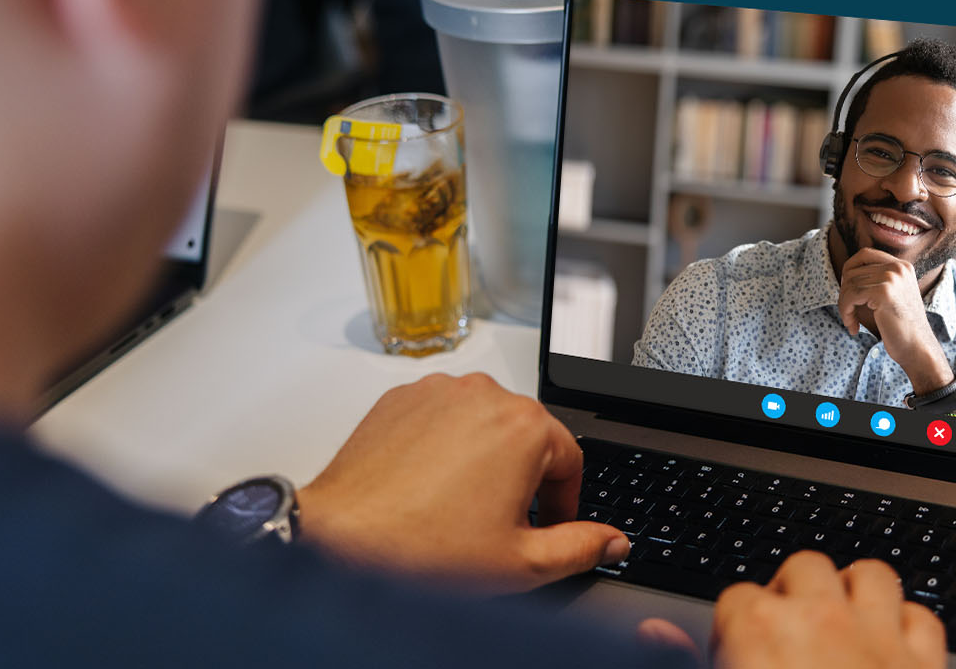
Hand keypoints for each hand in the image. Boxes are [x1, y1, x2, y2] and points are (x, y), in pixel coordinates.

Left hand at [296, 372, 627, 592]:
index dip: (564, 504)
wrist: (342, 539)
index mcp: (526, 427)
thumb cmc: (423, 548)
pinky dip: (444, 447)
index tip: (547, 528)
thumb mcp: (521, 563)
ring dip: (484, 459)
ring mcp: (438, 391)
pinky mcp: (401, 397)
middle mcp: (485, 396)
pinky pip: (441, 417)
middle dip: (523, 480)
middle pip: (527, 437)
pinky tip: (430, 488)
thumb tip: (613, 540)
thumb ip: (580, 547)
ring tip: (460, 508)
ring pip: (483, 424)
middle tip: (501, 525)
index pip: (570, 460)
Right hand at [712, 554, 946, 668]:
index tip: (737, 655)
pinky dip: (907, 627)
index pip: (736, 599)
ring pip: (870, 575)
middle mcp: (820, 620)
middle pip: (803, 568)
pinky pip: (920, 619)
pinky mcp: (921, 665)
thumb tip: (660, 638)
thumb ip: (696, 658)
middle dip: (794, 594)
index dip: (733, 629)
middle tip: (788, 638)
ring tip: (840, 622)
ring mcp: (875, 638)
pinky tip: (891, 647)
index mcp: (759, 630)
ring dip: (854, 592)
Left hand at [838, 248, 953, 395]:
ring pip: (849, 284)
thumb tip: (843, 276)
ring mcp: (892, 277)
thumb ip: (872, 281)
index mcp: (902, 265)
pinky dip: (846, 312)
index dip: (849, 271)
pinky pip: (850, 296)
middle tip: (848, 312)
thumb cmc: (899, 326)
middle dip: (844, 293)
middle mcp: (898, 267)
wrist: (917, 348)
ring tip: (851, 322)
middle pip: (853, 270)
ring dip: (844, 306)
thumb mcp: (887, 296)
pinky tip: (853, 327)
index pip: (864, 254)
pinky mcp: (884, 292)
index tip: (848, 293)